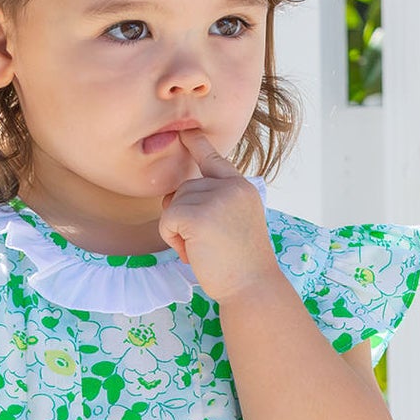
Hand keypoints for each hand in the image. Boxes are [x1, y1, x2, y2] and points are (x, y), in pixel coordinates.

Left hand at [158, 129, 280, 303]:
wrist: (252, 287)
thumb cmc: (240, 265)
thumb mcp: (232, 224)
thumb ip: (212, 204)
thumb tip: (172, 196)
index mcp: (241, 188)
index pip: (215, 160)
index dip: (198, 145)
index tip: (185, 131)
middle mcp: (231, 187)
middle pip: (184, 189)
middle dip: (184, 218)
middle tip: (206, 245)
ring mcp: (216, 199)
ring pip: (173, 204)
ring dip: (178, 232)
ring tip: (202, 250)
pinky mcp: (198, 216)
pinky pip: (167, 219)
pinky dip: (172, 239)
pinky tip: (192, 253)